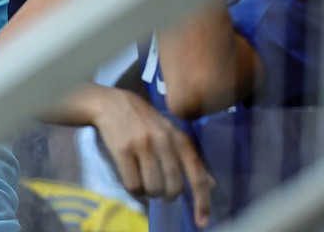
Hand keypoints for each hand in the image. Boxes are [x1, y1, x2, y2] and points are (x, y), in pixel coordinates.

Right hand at [93, 88, 214, 227]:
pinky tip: (133, 182)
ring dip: (149, 193)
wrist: (112, 104)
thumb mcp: (171, 133)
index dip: (201, 202)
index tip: (201, 223)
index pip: (196, 176)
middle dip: (167, 196)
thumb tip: (211, 184)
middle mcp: (164, 142)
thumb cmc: (145, 120)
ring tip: (144, 183)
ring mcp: (143, 145)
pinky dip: (135, 191)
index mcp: (180, 139)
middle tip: (160, 191)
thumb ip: (189, 158)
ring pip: (153, 188)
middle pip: (173, 187)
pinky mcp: (123, 150)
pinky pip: (133, 184)